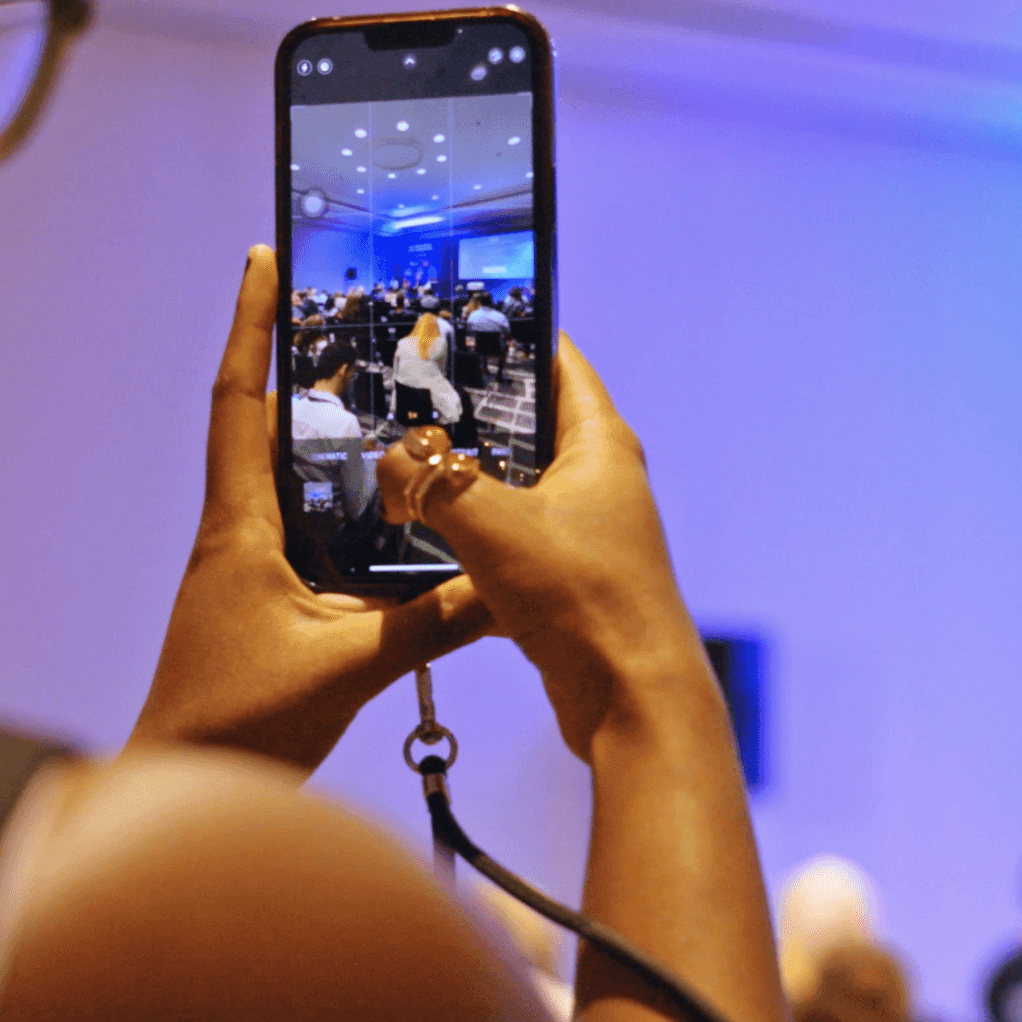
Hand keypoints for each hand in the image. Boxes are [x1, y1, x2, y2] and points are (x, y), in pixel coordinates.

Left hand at [129, 247, 495, 775]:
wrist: (185, 791)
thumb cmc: (237, 729)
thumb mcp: (345, 669)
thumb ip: (426, 624)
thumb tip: (500, 586)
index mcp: (238, 530)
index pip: (238, 402)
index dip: (250, 325)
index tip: (263, 257)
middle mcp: (236, 535)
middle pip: (261, 421)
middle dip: (295, 356)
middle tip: (343, 301)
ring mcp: (246, 569)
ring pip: (287, 474)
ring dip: (322, 424)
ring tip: (378, 379)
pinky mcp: (265, 603)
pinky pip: (308, 527)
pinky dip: (344, 498)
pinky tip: (390, 501)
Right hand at [378, 337, 711, 760]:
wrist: (631, 703)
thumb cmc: (585, 599)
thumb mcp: (490, 523)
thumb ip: (430, 483)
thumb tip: (390, 465)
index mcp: (599, 444)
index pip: (555, 359)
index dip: (507, 331)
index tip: (450, 318)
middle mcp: (598, 481)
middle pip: (523, 424)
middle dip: (463, 414)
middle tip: (399, 398)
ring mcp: (583, 532)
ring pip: (508, 487)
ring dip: (458, 484)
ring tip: (397, 469)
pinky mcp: (565, 581)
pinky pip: (505, 543)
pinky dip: (466, 541)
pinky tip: (418, 547)